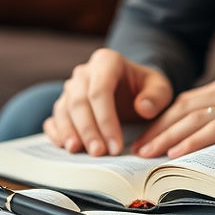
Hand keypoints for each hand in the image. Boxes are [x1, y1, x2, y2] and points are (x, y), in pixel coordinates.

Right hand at [42, 48, 172, 156]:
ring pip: (63, 109)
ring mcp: (70, 88)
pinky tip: (64, 146)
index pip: (100, 91)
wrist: (133, 89)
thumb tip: (143, 108)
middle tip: (99, 153)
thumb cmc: (146, 89)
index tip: (116, 146)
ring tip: (78, 151)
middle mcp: (84, 72)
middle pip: (79, 101)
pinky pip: (54, 117)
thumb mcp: (160, 88)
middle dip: (88, 130)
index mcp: (106, 61)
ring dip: (70, 132)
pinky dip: (56, 132)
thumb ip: (156, 96)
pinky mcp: (63, 104)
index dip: (106, 120)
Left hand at [132, 73, 214, 158]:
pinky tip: (178, 153)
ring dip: (169, 137)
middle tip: (139, 150)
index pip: (183, 102)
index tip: (142, 139)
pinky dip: (194, 141)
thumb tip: (173, 145)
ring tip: (151, 154)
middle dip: (158, 130)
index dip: (160, 121)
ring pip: (196, 117)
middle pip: (184, 108)